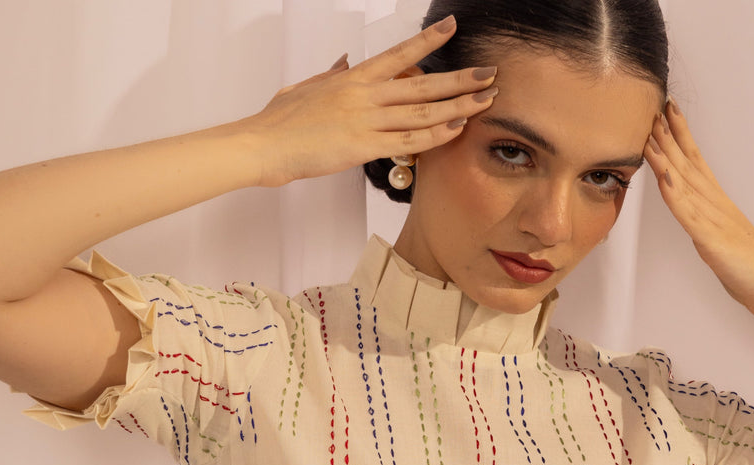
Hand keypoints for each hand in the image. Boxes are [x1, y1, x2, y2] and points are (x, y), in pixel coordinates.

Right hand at [243, 17, 496, 187]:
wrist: (264, 144)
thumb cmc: (281, 119)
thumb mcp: (307, 87)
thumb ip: (331, 74)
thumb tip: (345, 61)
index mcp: (353, 77)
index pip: (399, 54)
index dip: (428, 40)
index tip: (452, 28)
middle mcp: (365, 95)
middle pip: (423, 84)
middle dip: (460, 78)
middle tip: (489, 73)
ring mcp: (367, 121)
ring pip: (423, 112)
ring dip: (458, 106)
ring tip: (486, 100)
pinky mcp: (364, 147)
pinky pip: (409, 141)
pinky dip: (435, 135)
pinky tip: (457, 128)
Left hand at [644, 99, 753, 325]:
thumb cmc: (752, 271)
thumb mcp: (723, 243)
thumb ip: (707, 227)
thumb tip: (692, 217)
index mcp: (719, 206)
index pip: (697, 164)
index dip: (681, 137)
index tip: (668, 112)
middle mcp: (718, 207)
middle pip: (690, 166)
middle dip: (670, 137)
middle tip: (655, 107)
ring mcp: (716, 223)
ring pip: (687, 184)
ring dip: (668, 158)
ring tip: (652, 133)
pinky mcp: (714, 243)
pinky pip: (690, 217)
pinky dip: (675, 196)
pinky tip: (664, 178)